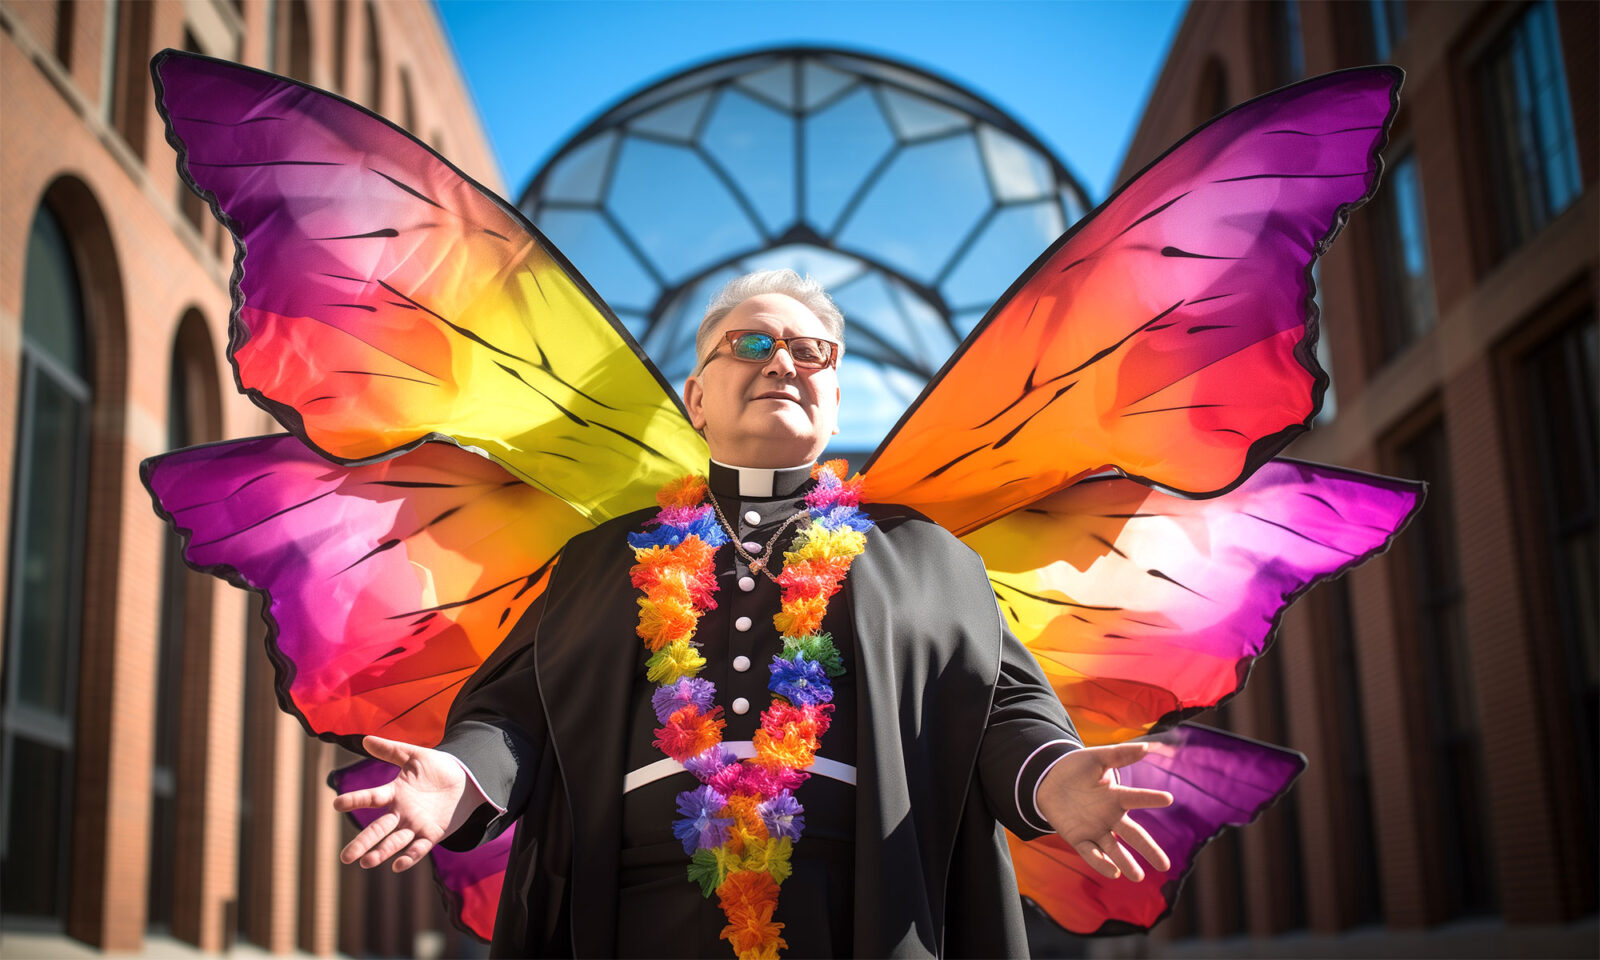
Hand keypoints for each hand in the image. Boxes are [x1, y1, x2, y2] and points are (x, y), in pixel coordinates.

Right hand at [334, 735, 480, 872]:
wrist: (466, 778)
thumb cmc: (437, 767)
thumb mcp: (414, 756)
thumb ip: (391, 750)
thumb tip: (365, 739)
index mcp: (395, 793)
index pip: (372, 797)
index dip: (356, 800)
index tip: (337, 804)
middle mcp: (401, 812)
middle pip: (379, 829)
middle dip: (362, 842)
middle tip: (345, 857)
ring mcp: (416, 824)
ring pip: (395, 841)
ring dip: (382, 852)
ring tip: (367, 862)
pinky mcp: (432, 834)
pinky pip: (419, 848)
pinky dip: (410, 856)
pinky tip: (398, 865)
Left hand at [1035, 742, 1173, 881]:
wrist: (1047, 780)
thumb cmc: (1076, 768)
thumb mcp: (1096, 758)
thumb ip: (1119, 754)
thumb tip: (1146, 746)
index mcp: (1116, 796)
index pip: (1136, 798)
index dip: (1150, 798)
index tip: (1168, 798)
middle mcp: (1110, 817)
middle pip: (1133, 835)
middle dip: (1149, 850)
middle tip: (1165, 866)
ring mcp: (1094, 829)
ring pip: (1114, 849)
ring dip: (1126, 862)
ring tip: (1138, 877)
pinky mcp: (1077, 838)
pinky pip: (1090, 852)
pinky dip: (1100, 862)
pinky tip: (1112, 872)